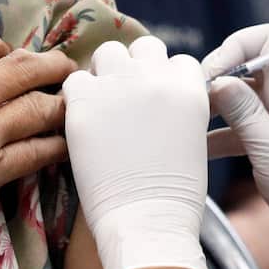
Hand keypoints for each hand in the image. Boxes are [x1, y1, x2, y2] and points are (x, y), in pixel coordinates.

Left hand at [64, 36, 210, 268]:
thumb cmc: (174, 196)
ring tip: (103, 103)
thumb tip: (159, 99)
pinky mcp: (84, 103)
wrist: (146, 222)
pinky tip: (83, 119)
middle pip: (144, 46)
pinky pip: (75, 80)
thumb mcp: (193, 139)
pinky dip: (78, 95)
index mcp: (188, 87)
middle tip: (128, 97)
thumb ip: (179, 107)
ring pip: (108, 52)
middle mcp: (155, 76)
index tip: (158, 101)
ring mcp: (117, 86)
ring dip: (106, 72)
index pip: (178, 61)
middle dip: (137, 67)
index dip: (167, 79)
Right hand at [204, 24, 268, 268]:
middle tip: (193, 102)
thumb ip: (241, 110)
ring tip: (190, 125)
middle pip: (250, 68)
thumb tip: (217, 80)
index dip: (234, 47)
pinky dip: (225, 133)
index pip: (267, 39)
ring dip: (218, 109)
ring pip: (245, 99)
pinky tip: (200, 148)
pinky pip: (247, 126)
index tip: (210, 74)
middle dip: (219, 79)